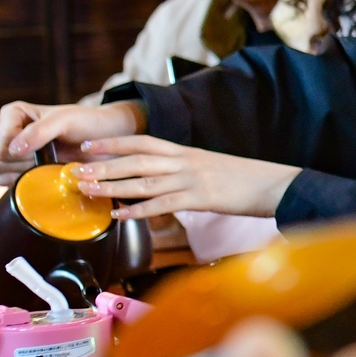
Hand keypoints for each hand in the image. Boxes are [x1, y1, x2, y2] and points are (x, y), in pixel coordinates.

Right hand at [0, 99, 143, 177]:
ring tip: (47, 167)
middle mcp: (8, 134)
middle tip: (48, 159)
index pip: (2, 142)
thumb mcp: (65, 120)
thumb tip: (13, 150)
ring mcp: (11, 154)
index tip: (48, 146)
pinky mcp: (18, 171)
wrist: (105, 138)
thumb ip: (39, 131)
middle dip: (22, 164)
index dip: (23, 150)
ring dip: (23, 176)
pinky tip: (41, 178)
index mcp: (13, 115)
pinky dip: (23, 186)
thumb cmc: (86, 123)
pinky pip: (7, 184)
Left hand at [72, 134, 304, 220]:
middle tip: (78, 169)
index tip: (89, 145)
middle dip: (104, 164)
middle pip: (137, 160)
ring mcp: (193, 179)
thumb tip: (163, 181)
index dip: (114, 143)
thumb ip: (186, 171)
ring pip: (145, 181)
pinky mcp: (201, 198)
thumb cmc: (247, 179)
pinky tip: (121, 215)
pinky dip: (140, 210)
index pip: (144, 141)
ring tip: (89, 190)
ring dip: (113, 186)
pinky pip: (164, 204)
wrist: (277, 183)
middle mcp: (186, 161)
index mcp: (187, 152)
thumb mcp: (212, 168)